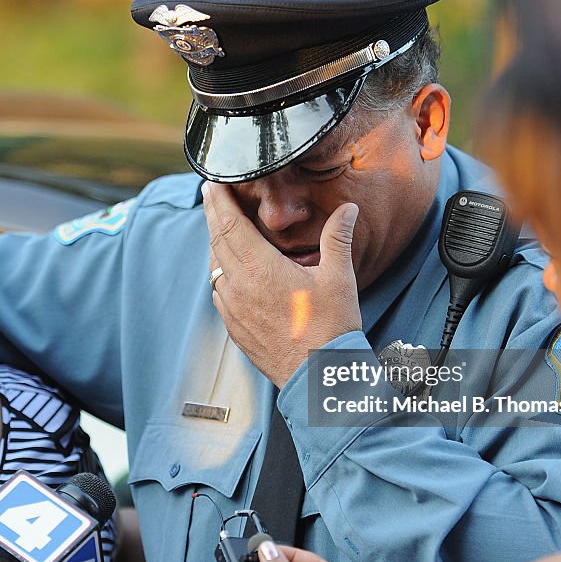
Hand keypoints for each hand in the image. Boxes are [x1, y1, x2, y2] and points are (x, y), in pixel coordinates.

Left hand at [202, 181, 362, 386]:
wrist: (317, 379)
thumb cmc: (330, 330)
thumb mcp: (338, 278)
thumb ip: (338, 237)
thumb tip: (348, 209)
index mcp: (260, 270)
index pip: (229, 225)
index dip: (218, 201)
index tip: (213, 182)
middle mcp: (238, 288)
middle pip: (216, 241)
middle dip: (213, 214)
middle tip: (212, 194)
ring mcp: (232, 309)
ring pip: (214, 266)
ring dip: (216, 243)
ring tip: (222, 226)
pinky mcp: (234, 327)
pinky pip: (218, 290)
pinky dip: (220, 271)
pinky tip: (230, 269)